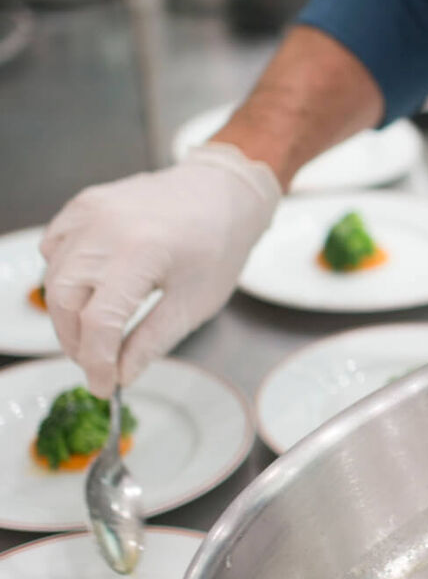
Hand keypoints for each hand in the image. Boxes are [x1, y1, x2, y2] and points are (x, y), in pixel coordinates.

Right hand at [40, 143, 281, 394]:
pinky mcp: (84, 204)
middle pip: (64, 301)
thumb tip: (120, 375)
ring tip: (94, 334)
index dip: (97, 363)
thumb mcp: (193, 304)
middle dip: (75, 342)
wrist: (223, 192)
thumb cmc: (218, 244)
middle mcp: (106, 228)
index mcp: (141, 253)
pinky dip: (61, 276)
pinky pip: (54, 248)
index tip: (105, 387)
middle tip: (98, 363)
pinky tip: (87, 291)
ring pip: (53, 276)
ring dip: (65, 314)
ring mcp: (90, 212)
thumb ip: (151, 342)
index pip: (99, 323)